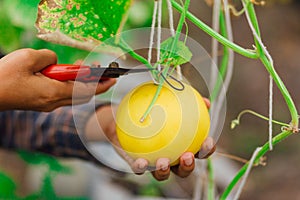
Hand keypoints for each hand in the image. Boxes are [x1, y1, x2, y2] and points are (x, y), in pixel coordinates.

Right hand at [0, 48, 115, 110]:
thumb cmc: (5, 77)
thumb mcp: (28, 58)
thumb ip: (49, 57)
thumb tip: (56, 62)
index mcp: (54, 92)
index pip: (86, 90)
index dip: (101, 84)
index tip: (113, 79)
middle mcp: (54, 102)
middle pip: (82, 94)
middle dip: (95, 83)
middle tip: (101, 72)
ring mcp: (48, 105)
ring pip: (73, 95)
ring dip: (81, 83)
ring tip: (83, 70)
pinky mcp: (42, 104)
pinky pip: (63, 95)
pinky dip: (70, 86)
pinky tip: (67, 76)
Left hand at [85, 98, 214, 180]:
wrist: (125, 116)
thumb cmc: (152, 108)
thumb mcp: (168, 100)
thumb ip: (186, 101)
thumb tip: (205, 101)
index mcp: (181, 144)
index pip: (198, 150)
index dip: (206, 149)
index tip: (208, 141)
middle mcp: (170, 157)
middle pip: (183, 169)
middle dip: (188, 166)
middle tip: (187, 156)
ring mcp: (153, 162)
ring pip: (162, 174)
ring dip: (165, 171)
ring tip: (164, 162)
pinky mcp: (137, 164)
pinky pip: (140, 169)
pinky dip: (141, 167)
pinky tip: (141, 162)